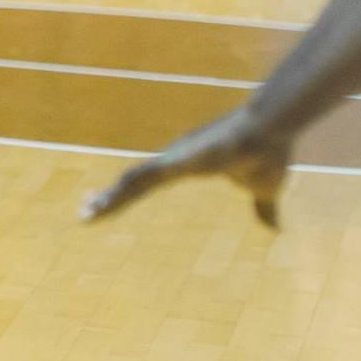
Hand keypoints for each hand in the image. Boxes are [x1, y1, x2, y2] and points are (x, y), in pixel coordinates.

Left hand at [82, 104, 293, 228]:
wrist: (270, 132)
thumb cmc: (267, 154)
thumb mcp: (262, 190)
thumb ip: (262, 208)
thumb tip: (275, 228)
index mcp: (188, 165)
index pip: (150, 183)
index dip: (128, 195)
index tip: (107, 205)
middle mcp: (175, 160)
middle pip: (134, 182)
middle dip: (110, 199)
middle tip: (86, 214)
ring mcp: (173, 159)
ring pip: (133, 181)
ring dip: (110, 199)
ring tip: (88, 213)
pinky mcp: (177, 160)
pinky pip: (144, 178)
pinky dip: (124, 190)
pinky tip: (106, 201)